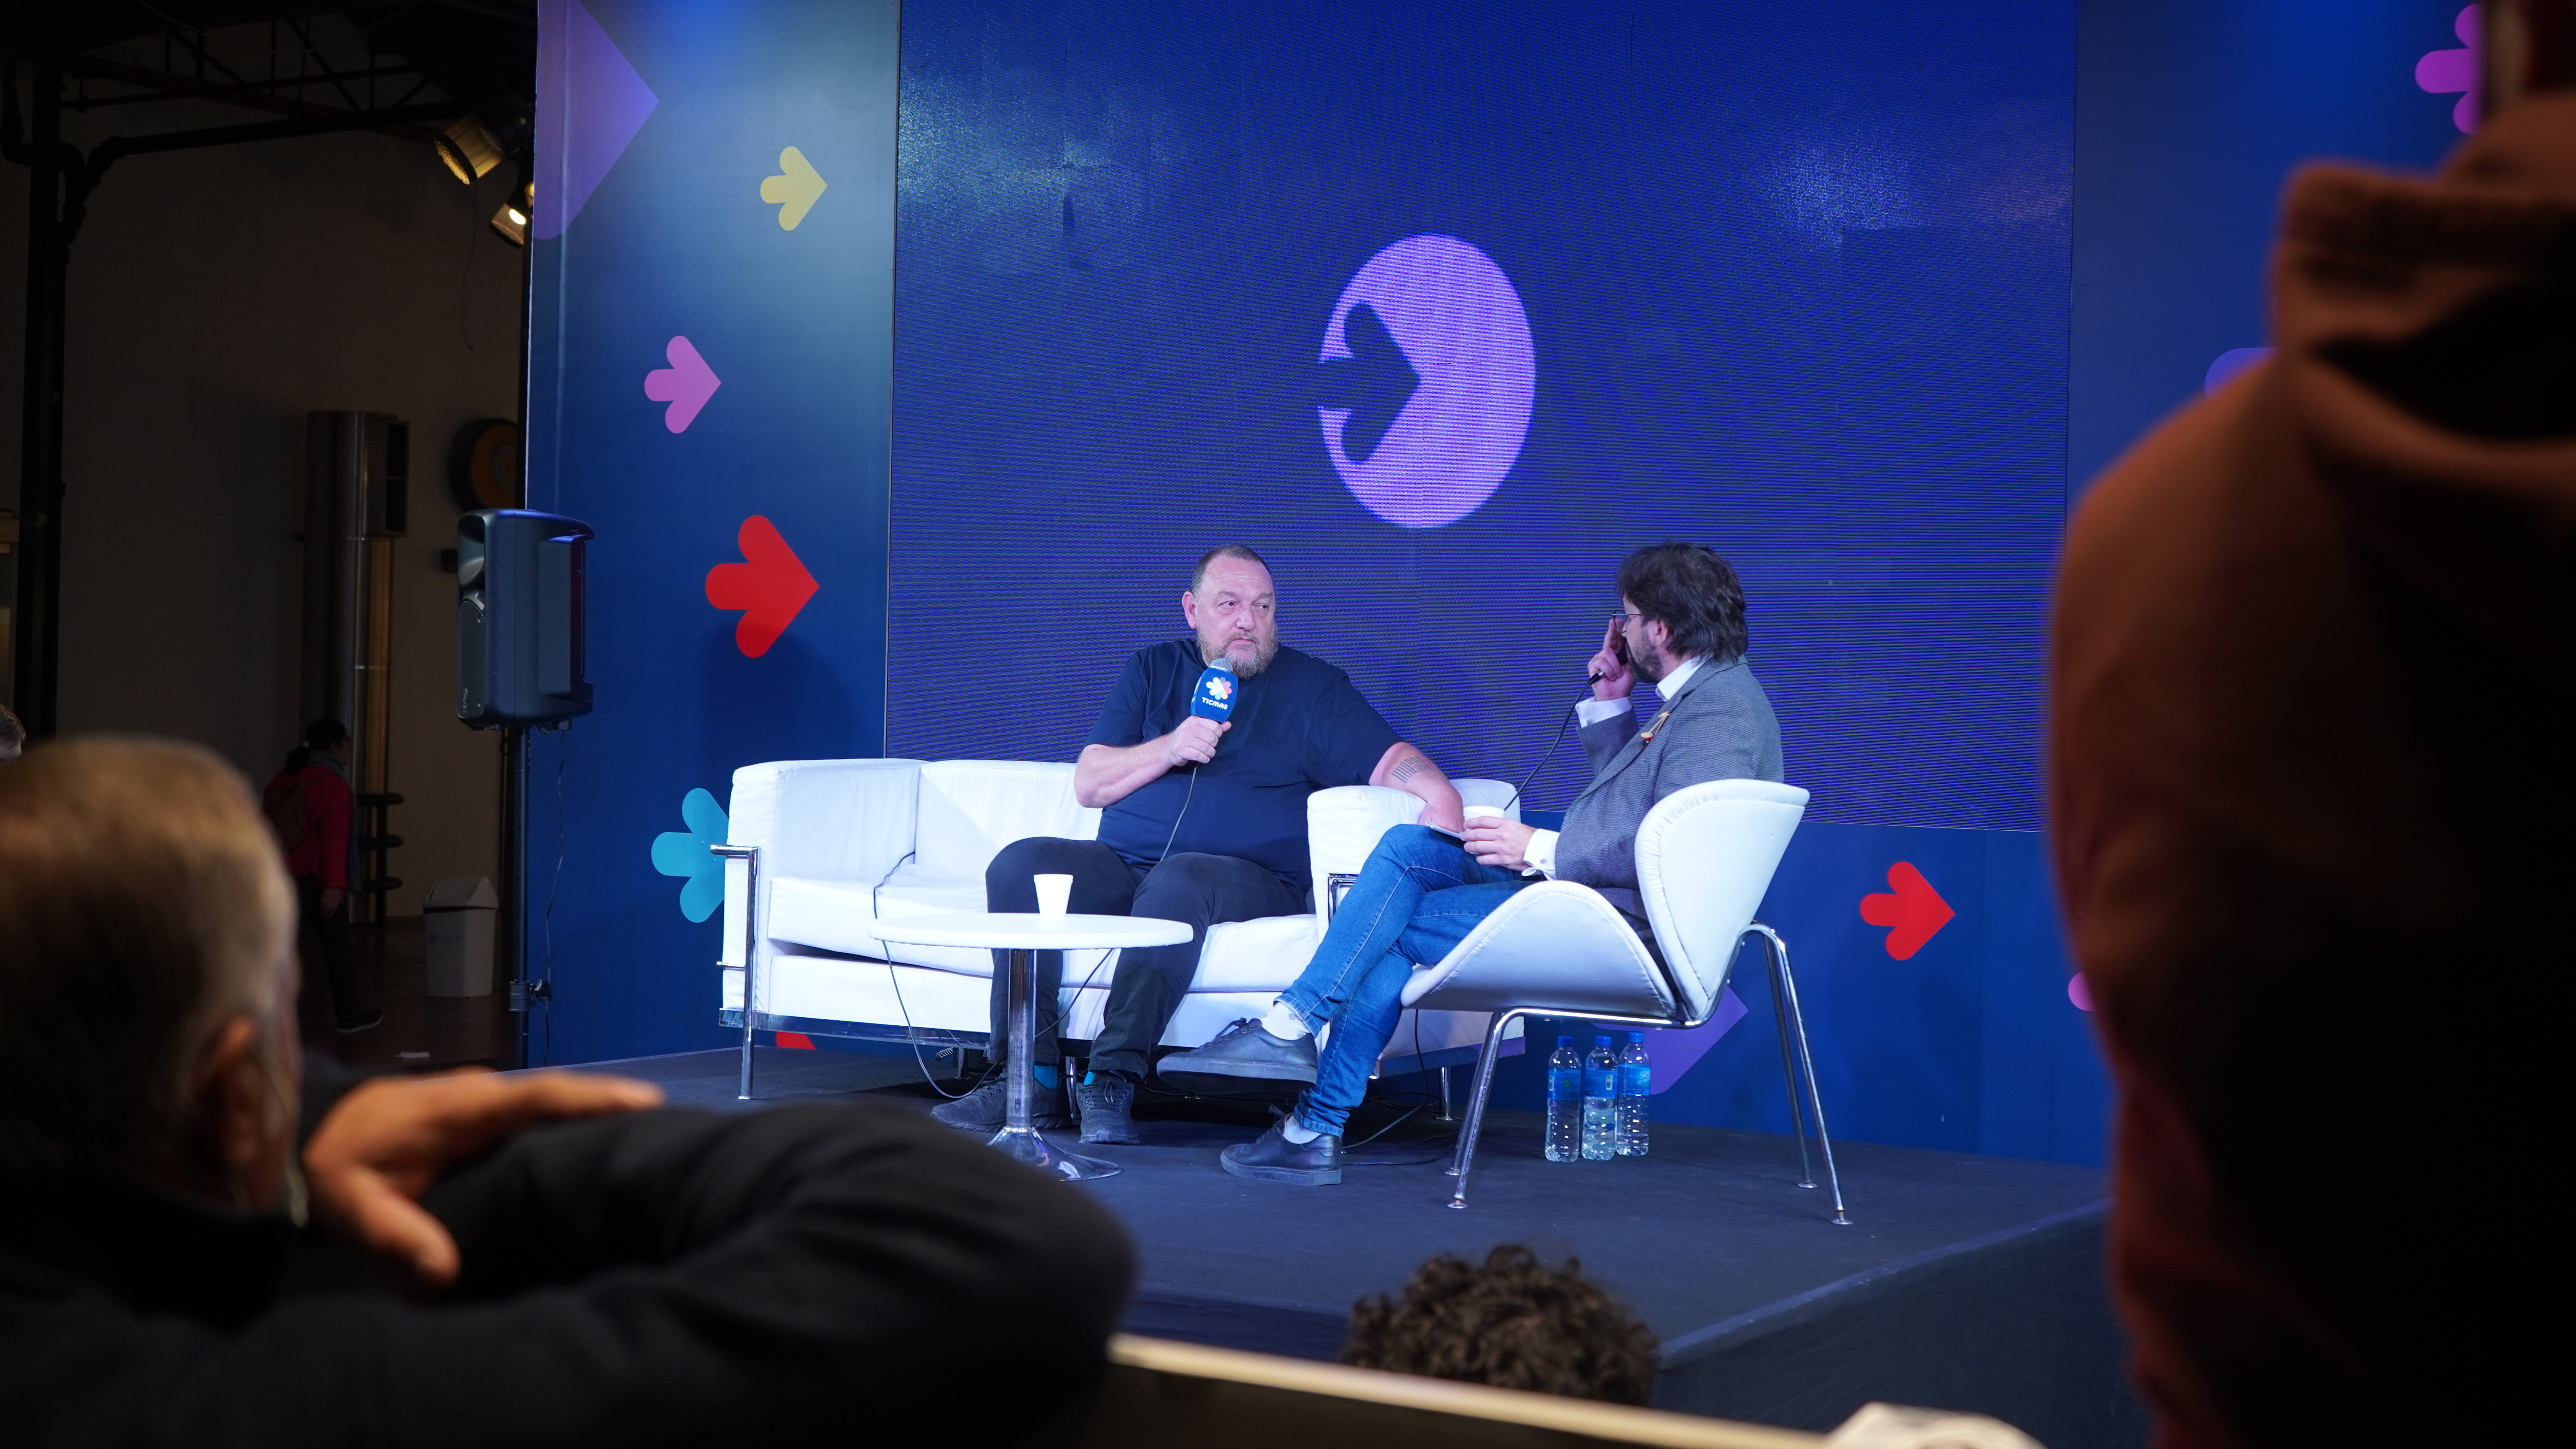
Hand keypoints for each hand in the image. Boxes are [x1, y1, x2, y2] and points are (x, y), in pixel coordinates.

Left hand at [304, 1068, 662, 1288]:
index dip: (592, 1098)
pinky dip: (573, 1123)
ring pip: (552, 1104)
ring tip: (655, 1135)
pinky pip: (538, 1114)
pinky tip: (602, 1144)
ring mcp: (486, 1101)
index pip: (538, 1095)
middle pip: (560, 1096)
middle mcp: (483, 1095)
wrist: (308, 1131)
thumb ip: (395, 1236)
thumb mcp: (351, 1205)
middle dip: (615, 1105)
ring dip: (598, 1114)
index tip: (645, 1100)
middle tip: (675, 1126)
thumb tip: (443, 1275)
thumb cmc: (334, 1166)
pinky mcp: (485, 1114)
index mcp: (462, 1107)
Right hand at [320, 887, 345, 914]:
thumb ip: (340, 901)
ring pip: (323, 906)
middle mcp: (331, 901)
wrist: (333, 886)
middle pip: (327, 909)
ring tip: (321, 913)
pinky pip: (321, 902)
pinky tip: (320, 908)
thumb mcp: (340, 896)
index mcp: (336, 901)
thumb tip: (340, 903)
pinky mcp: (323, 897)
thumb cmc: (337, 891)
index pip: (333, 909)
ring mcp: (326, 899)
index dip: (330, 913)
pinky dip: (320, 906)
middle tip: (323, 916)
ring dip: (322, 910)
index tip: (328, 917)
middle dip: (325, 913)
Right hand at [1162, 716, 1229, 768]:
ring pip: (1208, 748)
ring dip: (1210, 754)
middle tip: (1208, 747)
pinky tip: (1203, 758)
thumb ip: (1214, 727)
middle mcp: (1189, 727)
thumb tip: (1228, 724)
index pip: (1215, 726)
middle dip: (1213, 745)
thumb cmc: (1186, 738)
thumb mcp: (1199, 729)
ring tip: (1206, 754)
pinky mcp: (1182, 750)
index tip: (1213, 737)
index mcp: (1195, 720)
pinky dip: (1204, 759)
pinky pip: (1200, 756)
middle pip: (1213, 738)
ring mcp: (1184, 739)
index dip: (1218, 734)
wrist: (1167, 749)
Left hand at [1464, 817, 1536, 871]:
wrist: (1540, 850)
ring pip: (1477, 846)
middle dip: (1467, 835)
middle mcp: (1501, 834)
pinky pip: (1485, 859)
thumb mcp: (1516, 825)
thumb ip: (1502, 826)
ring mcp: (1500, 847)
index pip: (1482, 821)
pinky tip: (1479, 857)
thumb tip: (1489, 828)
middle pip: (1477, 833)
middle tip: (1464, 836)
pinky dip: (1479, 858)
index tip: (1466, 824)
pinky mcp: (1502, 859)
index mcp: (1505, 824)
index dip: (1471, 823)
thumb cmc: (1530, 838)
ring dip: (1469, 847)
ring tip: (1467, 847)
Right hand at [1588, 621, 1632, 700]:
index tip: (1619, 619)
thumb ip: (1630, 653)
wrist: (1617, 696)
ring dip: (1615, 666)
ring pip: (1607, 653)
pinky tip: (1610, 677)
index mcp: (1616, 654)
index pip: (1617, 639)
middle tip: (1615, 622)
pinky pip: (1602, 662)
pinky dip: (1609, 671)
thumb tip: (1631, 640)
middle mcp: (1606, 654)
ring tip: (1616, 675)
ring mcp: (1598, 659)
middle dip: (1613, 631)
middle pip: (1609, 639)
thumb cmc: (1624, 683)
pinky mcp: (1592, 666)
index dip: (1617, 629)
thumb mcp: (1631, 665)